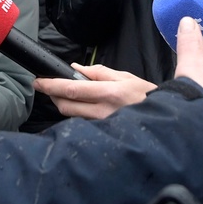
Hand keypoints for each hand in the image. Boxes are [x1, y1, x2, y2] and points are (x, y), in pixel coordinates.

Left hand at [34, 65, 157, 119]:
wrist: (164, 122)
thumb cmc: (147, 96)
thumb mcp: (126, 77)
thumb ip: (100, 72)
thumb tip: (75, 69)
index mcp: (110, 93)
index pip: (73, 90)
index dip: (52, 86)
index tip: (38, 81)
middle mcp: (103, 112)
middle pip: (66, 106)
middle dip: (53, 96)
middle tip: (48, 87)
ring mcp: (102, 126)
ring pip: (72, 115)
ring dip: (64, 104)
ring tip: (65, 95)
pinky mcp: (103, 134)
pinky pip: (82, 123)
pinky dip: (77, 113)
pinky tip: (80, 107)